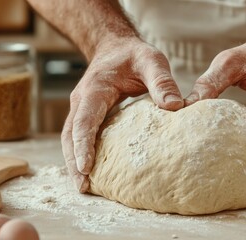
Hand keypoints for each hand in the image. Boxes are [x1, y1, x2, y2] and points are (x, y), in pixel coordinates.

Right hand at [62, 38, 183, 191]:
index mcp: (95, 89)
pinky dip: (81, 153)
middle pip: (70, 134)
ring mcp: (82, 108)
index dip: (83, 145)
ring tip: (83, 187)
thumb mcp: (152, 61)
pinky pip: (79, 135)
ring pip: (70, 137)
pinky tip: (90, 171)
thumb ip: (162, 81)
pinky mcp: (88, 114)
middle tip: (82, 188)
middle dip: (73, 161)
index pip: (84, 120)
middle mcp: (83, 100)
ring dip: (74, 161)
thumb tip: (176, 107)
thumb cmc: (133, 54)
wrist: (115, 47)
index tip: (85, 168)